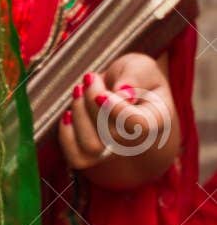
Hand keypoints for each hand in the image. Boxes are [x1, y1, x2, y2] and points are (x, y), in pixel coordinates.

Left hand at [57, 51, 175, 174]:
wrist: (123, 97)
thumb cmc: (133, 79)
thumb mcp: (140, 66)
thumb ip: (135, 75)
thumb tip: (123, 92)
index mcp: (157, 119)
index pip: (139, 125)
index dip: (116, 110)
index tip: (102, 93)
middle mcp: (137, 142)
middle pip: (110, 132)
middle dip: (93, 99)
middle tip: (91, 77)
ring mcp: (113, 153)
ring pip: (91, 147)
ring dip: (79, 114)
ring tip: (80, 91)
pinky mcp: (91, 157)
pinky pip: (75, 157)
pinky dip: (67, 134)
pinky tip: (70, 113)